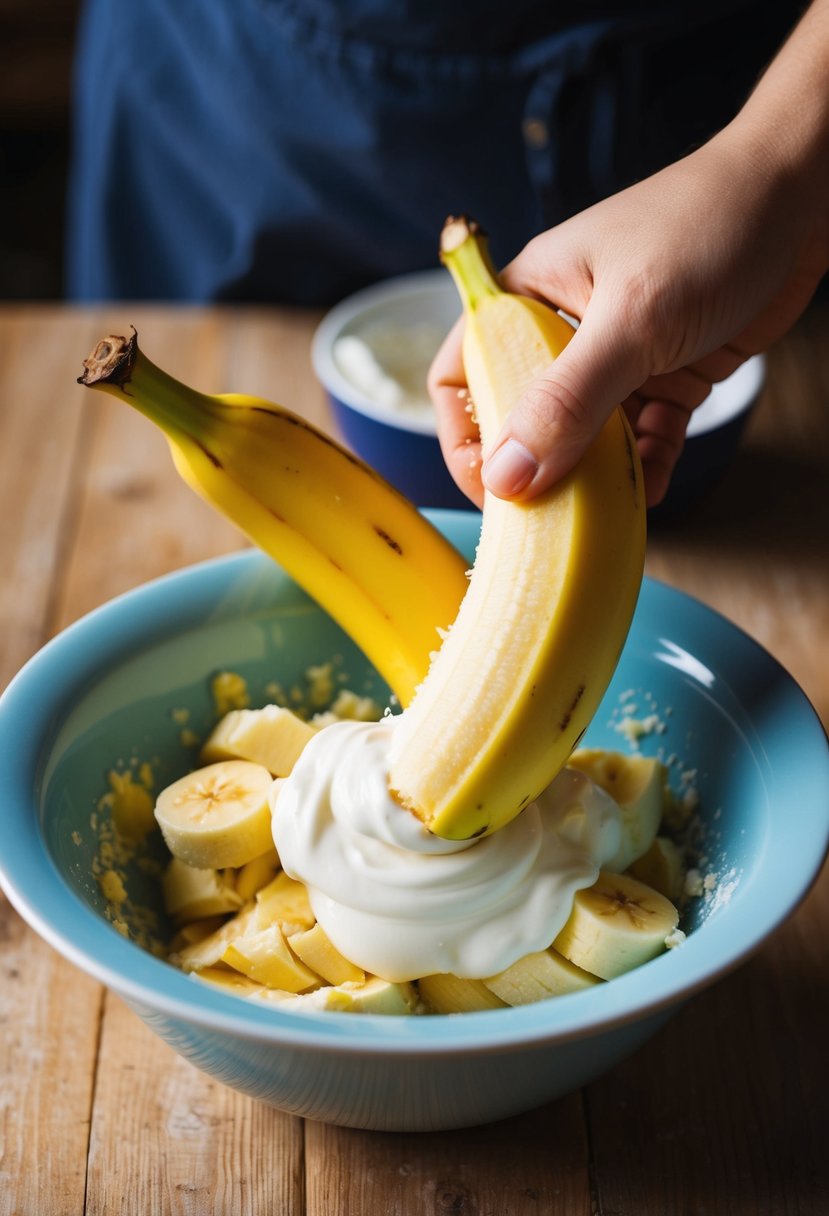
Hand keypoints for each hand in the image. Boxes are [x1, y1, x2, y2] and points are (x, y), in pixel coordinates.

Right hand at [430, 3, 828, 507]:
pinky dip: (648, 464)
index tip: (488, 488)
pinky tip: (652, 491)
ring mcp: (619, 353)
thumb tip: (508, 477)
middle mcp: (566, 326)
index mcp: (531, 294)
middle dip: (531, 467)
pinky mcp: (668, 373)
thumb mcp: (632, 320)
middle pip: (523, 413)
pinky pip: (645, 435)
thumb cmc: (708, 227)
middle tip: (542, 518)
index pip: (464, 369)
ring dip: (594, 475)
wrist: (805, 195)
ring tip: (598, 515)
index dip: (464, 433)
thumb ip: (568, 401)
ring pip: (587, 434)